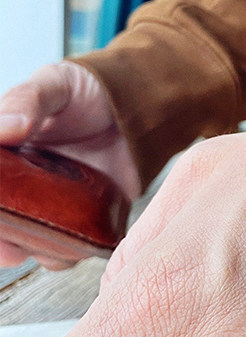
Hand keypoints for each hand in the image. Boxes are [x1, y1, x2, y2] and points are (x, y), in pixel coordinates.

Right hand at [0, 61, 139, 268]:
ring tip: (60, 242)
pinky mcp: (94, 215)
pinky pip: (83, 245)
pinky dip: (82, 251)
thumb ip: (27, 101)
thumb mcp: (55, 84)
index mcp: (7, 160)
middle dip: (6, 244)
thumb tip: (5, 130)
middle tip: (16, 249)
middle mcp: (29, 187)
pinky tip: (88, 242)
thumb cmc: (91, 90)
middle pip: (7, 227)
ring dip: (45, 252)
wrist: (141, 101)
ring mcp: (62, 204)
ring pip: (42, 244)